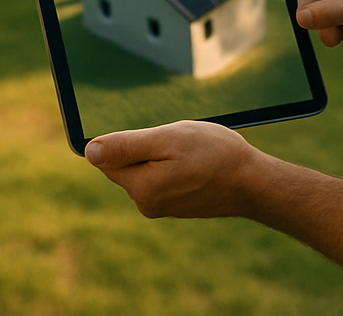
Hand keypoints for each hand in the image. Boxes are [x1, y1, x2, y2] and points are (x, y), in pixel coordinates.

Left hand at [85, 120, 260, 218]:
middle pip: (127, 165)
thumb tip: (90, 151)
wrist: (252, 182)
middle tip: (177, 142)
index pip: (108, 160)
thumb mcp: (169, 139)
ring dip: (160, 155)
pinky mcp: (176, 206)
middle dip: (145, 146)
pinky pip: (161, 178)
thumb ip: (127, 146)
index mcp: (142, 189)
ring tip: (190, 153)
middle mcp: (147, 204)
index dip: (125, 140)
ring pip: (146, 169)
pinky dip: (173, 165)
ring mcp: (163, 208)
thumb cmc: (214, 154)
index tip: (151, 135)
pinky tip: (195, 163)